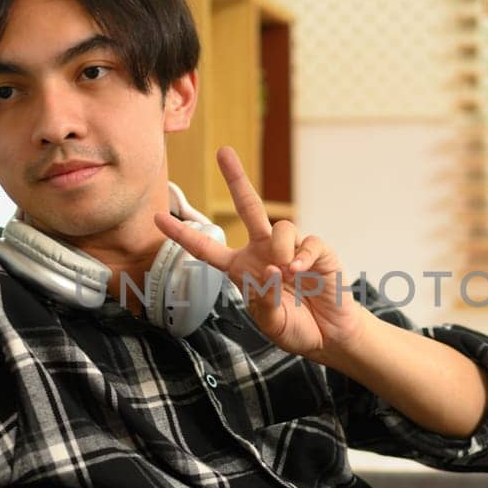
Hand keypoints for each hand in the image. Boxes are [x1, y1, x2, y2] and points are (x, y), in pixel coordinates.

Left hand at [153, 146, 363, 359]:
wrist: (329, 335)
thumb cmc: (295, 328)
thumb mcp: (271, 324)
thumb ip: (264, 301)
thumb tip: (271, 269)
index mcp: (243, 269)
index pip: (207, 249)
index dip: (183, 235)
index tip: (158, 218)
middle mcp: (264, 251)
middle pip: (247, 207)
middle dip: (236, 178)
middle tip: (223, 152)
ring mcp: (291, 249)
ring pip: (281, 226)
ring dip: (281, 248)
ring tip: (286, 273)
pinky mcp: (317, 252)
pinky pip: (308, 241)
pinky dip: (302, 256)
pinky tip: (300, 271)